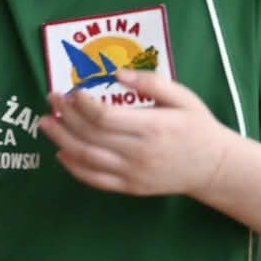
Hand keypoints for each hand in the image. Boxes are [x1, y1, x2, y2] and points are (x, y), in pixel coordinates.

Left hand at [40, 68, 235, 198]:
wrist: (215, 168)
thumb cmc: (197, 127)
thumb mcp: (183, 98)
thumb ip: (151, 83)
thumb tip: (117, 72)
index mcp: (152, 127)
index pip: (105, 117)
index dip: (81, 104)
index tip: (71, 91)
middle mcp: (139, 153)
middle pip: (90, 136)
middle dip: (65, 116)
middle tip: (51, 100)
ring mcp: (134, 173)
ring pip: (88, 158)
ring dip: (61, 140)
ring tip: (46, 123)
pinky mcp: (131, 188)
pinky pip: (96, 180)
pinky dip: (74, 168)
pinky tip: (61, 153)